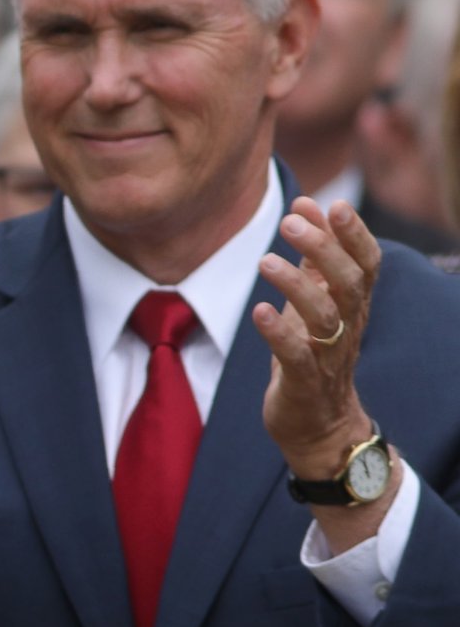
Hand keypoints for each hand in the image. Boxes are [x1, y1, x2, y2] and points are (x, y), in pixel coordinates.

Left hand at [255, 197, 383, 460]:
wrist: (318, 423)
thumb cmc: (313, 351)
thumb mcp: (315, 299)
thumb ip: (314, 256)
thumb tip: (308, 205)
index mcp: (353, 304)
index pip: (366, 263)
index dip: (354, 233)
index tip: (331, 203)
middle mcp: (347, 326)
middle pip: (348, 283)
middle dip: (324, 249)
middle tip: (290, 222)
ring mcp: (328, 356)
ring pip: (325, 317)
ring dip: (296, 285)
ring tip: (266, 260)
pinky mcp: (304, 382)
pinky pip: (297, 356)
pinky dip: (278, 333)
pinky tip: (260, 310)